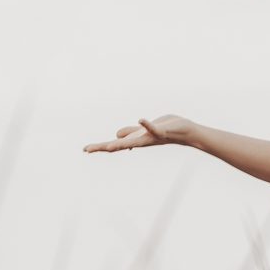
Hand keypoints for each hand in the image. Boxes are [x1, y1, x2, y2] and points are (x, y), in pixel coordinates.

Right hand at [82, 115, 196, 152]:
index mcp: (135, 140)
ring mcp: (151, 137)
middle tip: (87, 150)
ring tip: (109, 145)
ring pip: (134, 141)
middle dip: (103, 147)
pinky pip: (154, 129)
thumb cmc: (165, 131)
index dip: (100, 146)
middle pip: (119, 145)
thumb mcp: (143, 131)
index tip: (85, 149)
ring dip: (122, 142)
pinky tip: (140, 119)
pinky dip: (147, 124)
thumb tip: (116, 136)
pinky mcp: (163, 132)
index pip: (115, 144)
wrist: (185, 132)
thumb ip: (130, 133)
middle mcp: (141, 141)